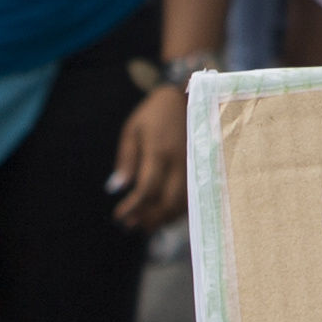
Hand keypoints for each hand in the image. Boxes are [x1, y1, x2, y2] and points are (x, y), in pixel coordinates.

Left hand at [109, 79, 189, 230]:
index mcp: (160, 151)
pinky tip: (165, 214)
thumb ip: (126, 159)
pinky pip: (194, 198)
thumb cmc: (156, 114)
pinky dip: (179, 211)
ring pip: (183, 204)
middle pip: (168, 202)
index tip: (119, 216)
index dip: (133, 207)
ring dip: (164, 218)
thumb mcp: (133, 129)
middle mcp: (181, 162)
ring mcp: (196, 167)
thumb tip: (117, 188)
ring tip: (146, 224)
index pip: (146, 189)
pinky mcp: (205, 170)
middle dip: (149, 218)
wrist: (191, 96)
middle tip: (132, 226)